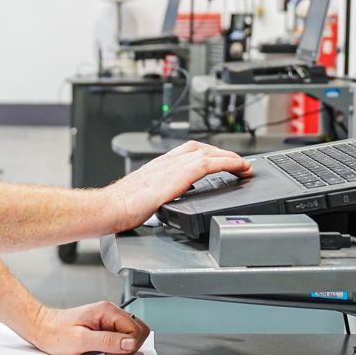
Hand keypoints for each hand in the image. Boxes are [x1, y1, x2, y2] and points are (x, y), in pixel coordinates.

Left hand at [14, 301, 150, 354]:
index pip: (136, 329)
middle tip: (111, 354)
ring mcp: (108, 319)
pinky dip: (116, 347)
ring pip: (131, 334)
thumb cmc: (55, 333)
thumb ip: (107, 341)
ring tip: (105, 352)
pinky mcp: (105, 327)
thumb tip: (129, 343)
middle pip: (138, 330)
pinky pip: (121, 337)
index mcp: (107, 311)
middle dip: (130, 346)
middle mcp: (110, 312)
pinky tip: (103, 350)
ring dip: (123, 347)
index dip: (128, 345)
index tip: (113, 353)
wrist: (41, 328)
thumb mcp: (80, 340)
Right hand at [102, 140, 251, 231]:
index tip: (218, 160)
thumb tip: (166, 202)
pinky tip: (239, 168)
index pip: (187, 151)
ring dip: (229, 156)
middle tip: (236, 162)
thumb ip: (158, 194)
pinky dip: (228, 162)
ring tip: (243, 166)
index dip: (206, 153)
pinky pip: (211, 163)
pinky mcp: (180, 174)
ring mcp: (173, 165)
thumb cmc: (121, 207)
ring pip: (208, 152)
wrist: (112, 206)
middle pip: (200, 147)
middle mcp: (167, 161)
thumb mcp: (144, 197)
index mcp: (158, 166)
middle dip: (220, 152)